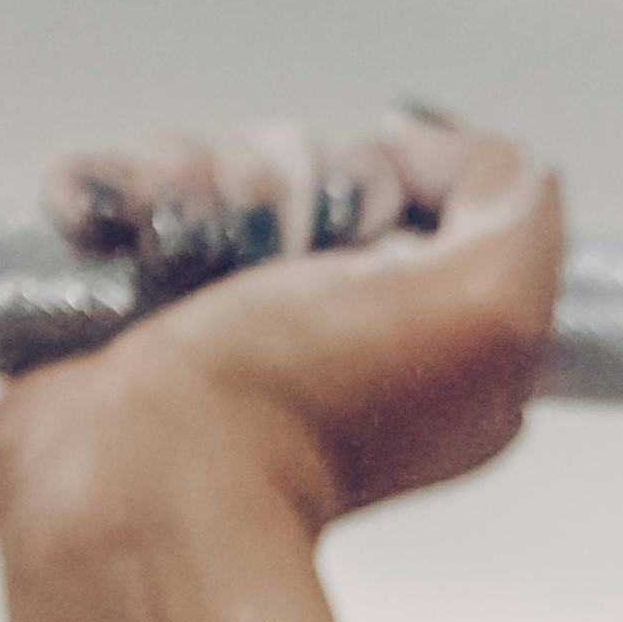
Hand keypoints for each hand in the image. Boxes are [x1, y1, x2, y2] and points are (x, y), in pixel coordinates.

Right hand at [0, 115, 566, 547]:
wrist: (151, 480)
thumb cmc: (307, 408)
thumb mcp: (490, 311)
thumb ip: (518, 204)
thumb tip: (429, 141)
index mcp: (419, 324)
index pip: (402, 175)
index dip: (381, 177)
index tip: (366, 234)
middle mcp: (320, 312)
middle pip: (300, 156)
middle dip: (277, 182)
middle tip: (265, 264)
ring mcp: (214, 301)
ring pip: (201, 159)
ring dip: (184, 187)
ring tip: (178, 263)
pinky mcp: (120, 288)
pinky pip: (109, 178)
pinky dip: (103, 193)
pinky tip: (116, 241)